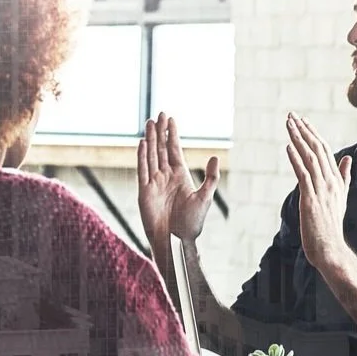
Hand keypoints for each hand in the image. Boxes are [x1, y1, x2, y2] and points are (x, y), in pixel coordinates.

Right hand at [136, 113, 219, 244]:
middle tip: (159, 114)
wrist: (176, 241)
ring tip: (149, 123)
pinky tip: (142, 143)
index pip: (174, 150)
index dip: (172, 135)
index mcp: (180, 176)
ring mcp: (154, 182)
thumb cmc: (191, 224)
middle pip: (161, 149)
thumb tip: (214, 157)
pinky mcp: (144, 191)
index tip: (171, 119)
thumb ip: (210, 178)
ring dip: (150, 139)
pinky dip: (142, 156)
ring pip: (151, 156)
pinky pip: (143, 170)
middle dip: (160, 132)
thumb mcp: (205, 198)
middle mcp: (166, 176)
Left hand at [285, 114, 351, 276]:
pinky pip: (303, 175)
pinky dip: (296, 159)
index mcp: (336, 179)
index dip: (313, 133)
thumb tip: (348, 158)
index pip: (325, 150)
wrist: (331, 248)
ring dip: (298, 139)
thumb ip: (344, 176)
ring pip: (310, 158)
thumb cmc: (332, 225)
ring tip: (288, 124)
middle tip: (291, 114)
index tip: (302, 120)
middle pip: (317, 149)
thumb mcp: (341, 197)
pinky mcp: (311, 199)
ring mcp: (321, 190)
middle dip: (304, 130)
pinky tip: (288, 147)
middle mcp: (330, 181)